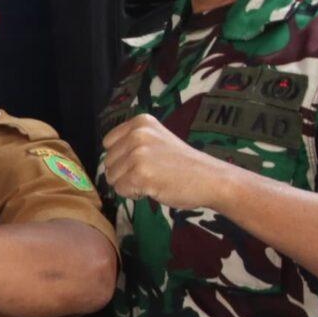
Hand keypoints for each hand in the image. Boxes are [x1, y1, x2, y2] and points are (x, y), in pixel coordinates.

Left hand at [100, 114, 238, 213]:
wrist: (211, 179)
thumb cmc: (183, 164)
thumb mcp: (157, 140)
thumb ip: (132, 143)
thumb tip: (106, 158)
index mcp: (140, 122)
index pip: (108, 143)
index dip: (122, 157)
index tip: (145, 160)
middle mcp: (137, 133)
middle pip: (108, 162)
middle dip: (125, 172)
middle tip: (153, 172)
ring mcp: (138, 153)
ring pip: (111, 177)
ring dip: (129, 184)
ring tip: (154, 179)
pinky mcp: (139, 174)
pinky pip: (120, 190)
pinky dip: (134, 194)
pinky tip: (154, 187)